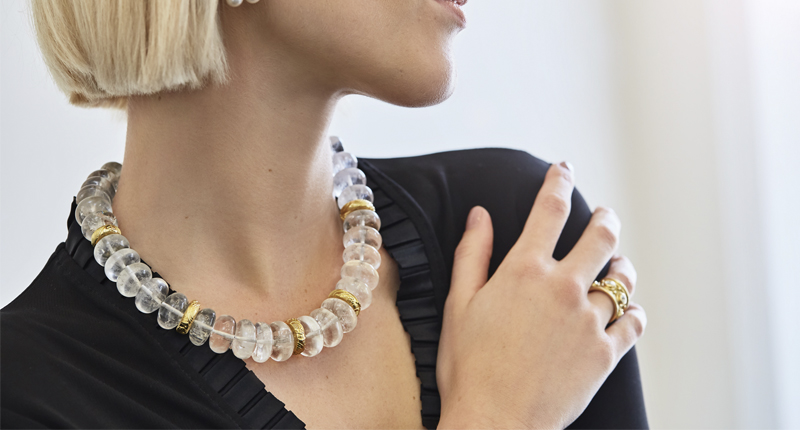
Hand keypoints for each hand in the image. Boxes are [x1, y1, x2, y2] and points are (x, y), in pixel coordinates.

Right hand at [436, 162, 645, 428]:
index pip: (549, 211)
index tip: (563, 168)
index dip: (557, 182)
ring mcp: (589, 321)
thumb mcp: (459, 304)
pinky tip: (629, 310)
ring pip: (621, 280)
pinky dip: (634, 312)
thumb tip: (480, 215)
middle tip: (605, 215)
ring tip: (619, 265)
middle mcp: (563, 288)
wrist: (495, 422)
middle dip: (605, 218)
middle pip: (601, 237)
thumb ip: (473, 254)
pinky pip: (633, 323)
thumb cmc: (468, 366)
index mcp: (525, 271)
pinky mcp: (605, 354)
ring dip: (622, 266)